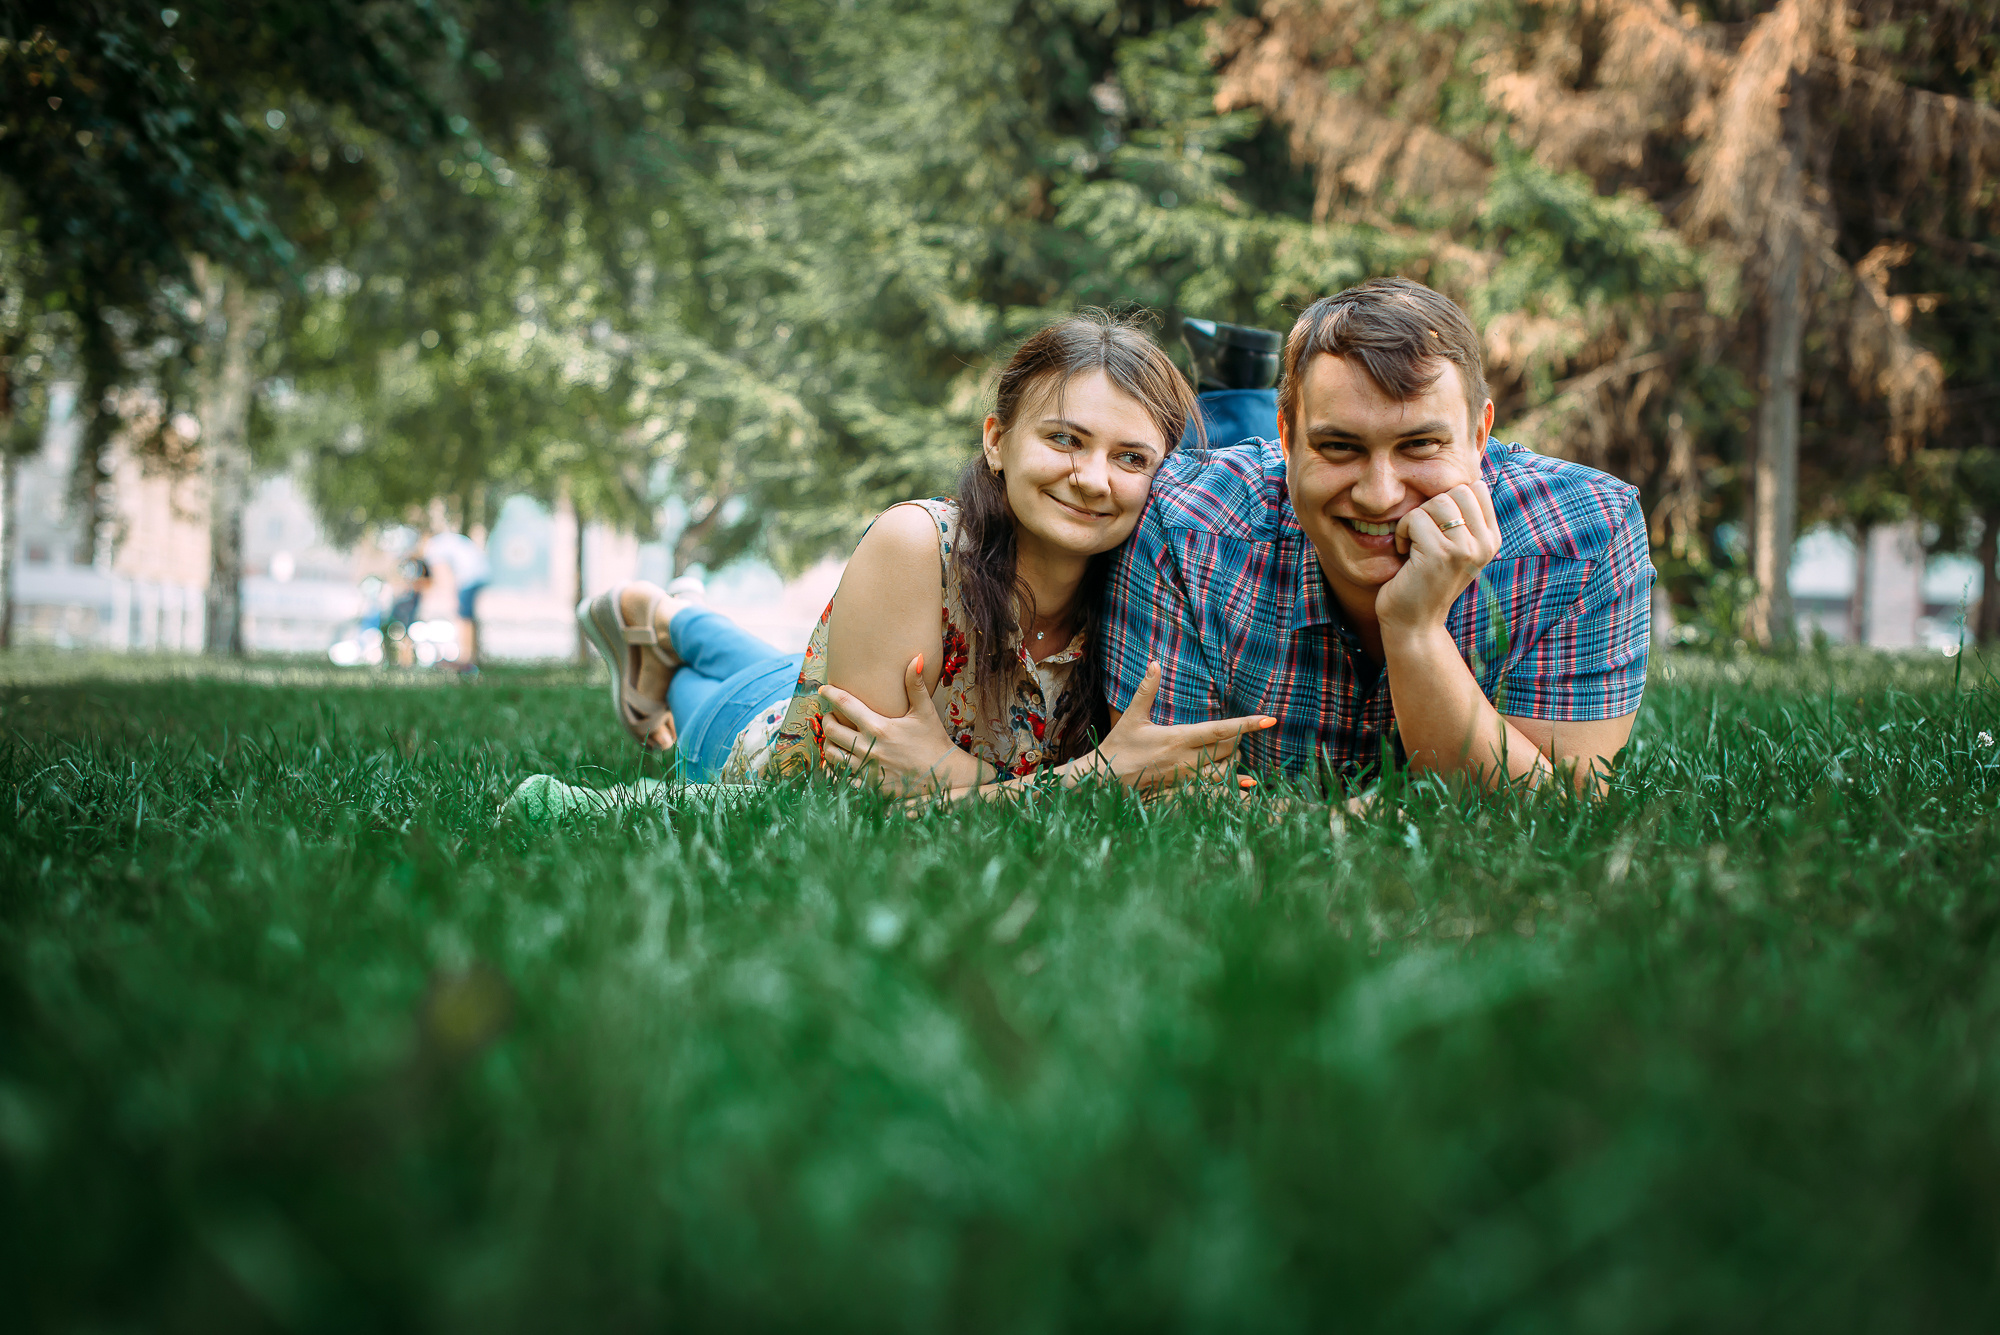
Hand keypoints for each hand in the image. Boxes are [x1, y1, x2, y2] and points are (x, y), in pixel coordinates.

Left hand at [819, 655, 976, 794]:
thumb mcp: (925, 712)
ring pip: (831, 754)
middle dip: (827, 719)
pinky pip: (841, 776)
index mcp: (880, 727)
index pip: (845, 705)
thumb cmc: (933, 741)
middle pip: (831, 730)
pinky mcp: (868, 786)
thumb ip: (916, 685)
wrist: (944, 776)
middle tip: (832, 715)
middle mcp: (869, 748)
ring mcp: (866, 769)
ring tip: (835, 736)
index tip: (823, 689)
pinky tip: (843, 758)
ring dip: (829, 743)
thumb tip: (917, 657)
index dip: (830, 694)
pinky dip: (837, 766)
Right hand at [1089, 662, 1275, 793]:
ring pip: (1225, 771)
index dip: (1247, 724)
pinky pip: (1214, 789)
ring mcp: (1187, 778)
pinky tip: (1246, 784)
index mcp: (1178, 738)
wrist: (1104, 780)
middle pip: (1229, 750)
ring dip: (1235, 761)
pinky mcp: (1183, 791)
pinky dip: (1232, 785)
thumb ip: (1147, 690)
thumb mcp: (1132, 716)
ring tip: (1236, 751)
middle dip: (1241, 740)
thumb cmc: (1118, 746)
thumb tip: (1155, 662)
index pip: (1221, 730)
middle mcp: (1187, 759)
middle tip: (1245, 730)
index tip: (1270, 720)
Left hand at [1374, 478, 1500, 639]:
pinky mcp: (1441, 555)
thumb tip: (1462, 473)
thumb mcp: (1453, 546)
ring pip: (1437, 502)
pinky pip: (1416, 518)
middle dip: (1430, 507)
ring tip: (1413, 544)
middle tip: (1422, 534)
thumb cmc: (1425, 580)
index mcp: (1491, 538)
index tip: (1436, 525)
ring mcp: (1466, 549)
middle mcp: (1485, 543)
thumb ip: (1462, 517)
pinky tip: (1404, 553)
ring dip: (1414, 519)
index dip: (1447, 498)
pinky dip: (1402, 532)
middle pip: (1458, 489)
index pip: (1476, 487)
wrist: (1414, 623)